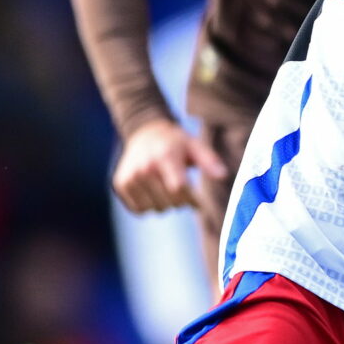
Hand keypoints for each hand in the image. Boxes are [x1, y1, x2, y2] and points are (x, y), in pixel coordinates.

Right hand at [113, 117, 228, 226]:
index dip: (191, 200)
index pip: (179, 189)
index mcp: (164, 157)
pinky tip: (152, 191)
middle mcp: (144, 167)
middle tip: (180, 189)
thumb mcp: (195, 146)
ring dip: (164, 204)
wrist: (145, 133)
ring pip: (155, 209)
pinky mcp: (120, 184)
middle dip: (180, 201)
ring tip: (165, 187)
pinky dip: (149, 206)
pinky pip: (139, 210)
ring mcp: (130, 176)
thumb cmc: (176, 143)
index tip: (198, 203)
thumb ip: (209, 160)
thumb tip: (223, 175)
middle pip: (168, 202)